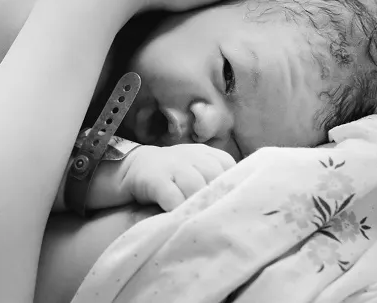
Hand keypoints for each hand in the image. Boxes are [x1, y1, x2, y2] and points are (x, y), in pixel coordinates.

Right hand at [121, 144, 235, 211]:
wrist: (134, 168)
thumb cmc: (173, 176)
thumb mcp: (196, 170)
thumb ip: (216, 180)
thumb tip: (242, 201)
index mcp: (205, 153)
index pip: (228, 165)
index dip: (232, 185)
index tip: (231, 203)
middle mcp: (191, 155)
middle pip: (215, 176)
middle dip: (217, 198)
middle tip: (219, 218)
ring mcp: (172, 164)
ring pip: (195, 186)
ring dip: (199, 205)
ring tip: (201, 222)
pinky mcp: (155, 178)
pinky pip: (172, 196)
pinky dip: (179, 210)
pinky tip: (180, 219)